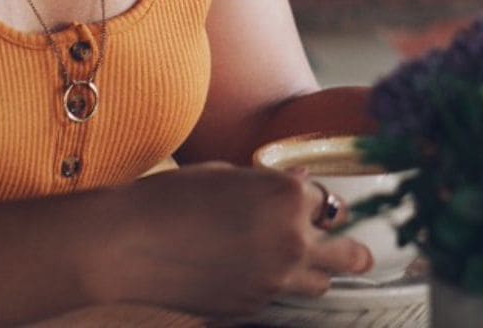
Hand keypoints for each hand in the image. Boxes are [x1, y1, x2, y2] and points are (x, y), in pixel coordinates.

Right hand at [88, 162, 371, 315]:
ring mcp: (273, 281)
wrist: (124, 248)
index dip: (316, 202)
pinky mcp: (250, 307)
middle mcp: (292, 241)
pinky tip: (254, 274)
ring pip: (319, 283)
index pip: (328, 202)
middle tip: (358, 253)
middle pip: (348, 254)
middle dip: (353, 250)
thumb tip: (299, 185)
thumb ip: (269, 184)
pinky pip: (279, 298)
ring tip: (305, 265)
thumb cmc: (169, 199)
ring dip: (316, 272)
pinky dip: (275, 287)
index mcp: (289, 199)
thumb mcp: (225, 174)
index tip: (310, 202)